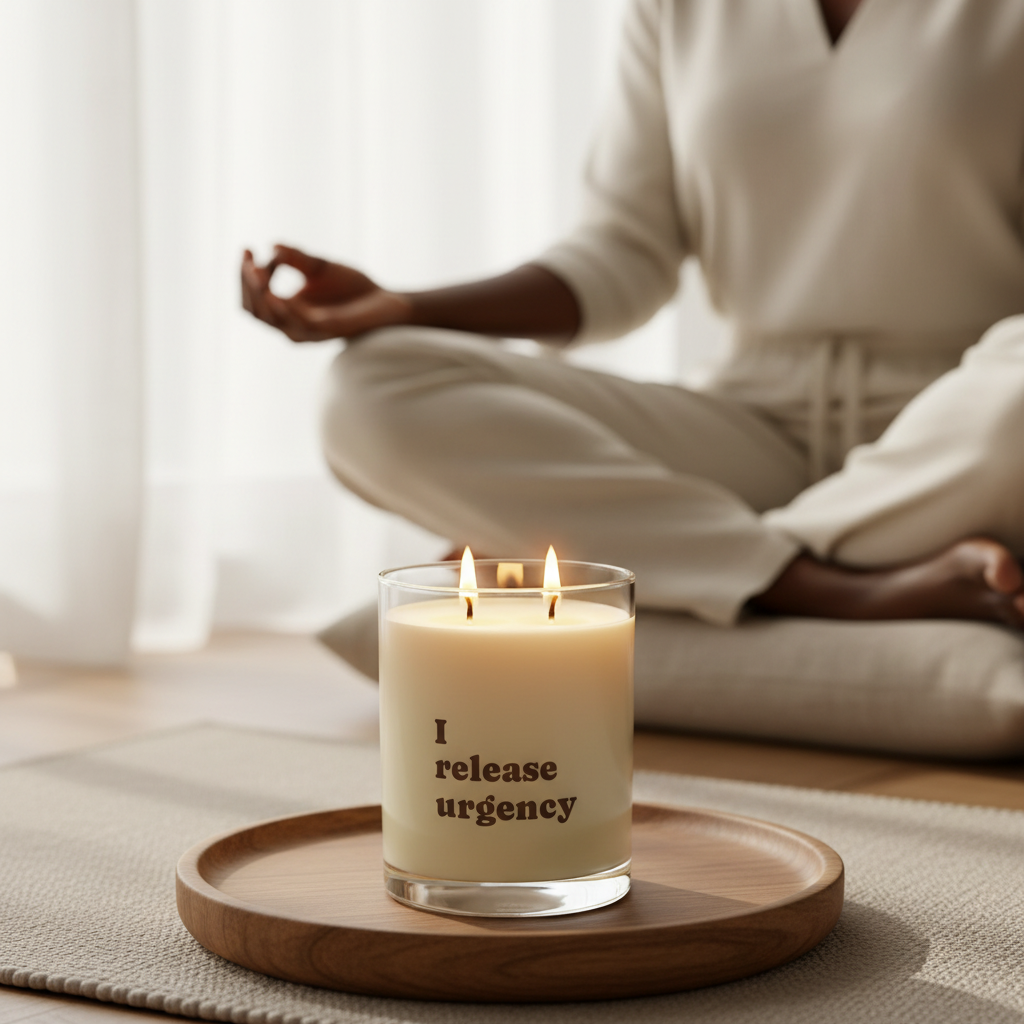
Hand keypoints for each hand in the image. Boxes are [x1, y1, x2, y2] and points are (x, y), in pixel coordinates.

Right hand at [240, 244, 410, 341]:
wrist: (386, 300)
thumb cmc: (352, 286)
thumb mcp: (318, 267)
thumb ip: (296, 258)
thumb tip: (273, 246)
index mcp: (287, 311)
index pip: (252, 299)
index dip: (244, 276)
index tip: (247, 249)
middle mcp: (292, 324)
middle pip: (254, 310)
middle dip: (247, 284)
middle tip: (248, 260)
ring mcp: (308, 330)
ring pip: (271, 318)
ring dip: (261, 295)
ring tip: (257, 271)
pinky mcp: (328, 329)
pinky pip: (300, 321)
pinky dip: (287, 307)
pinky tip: (279, 290)